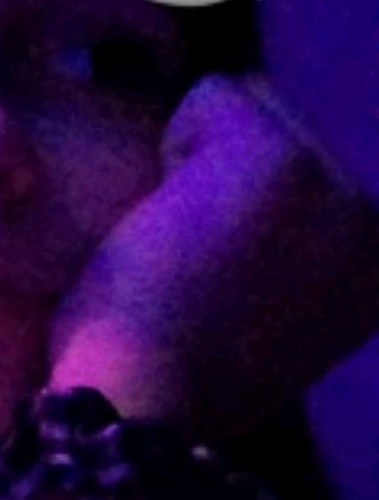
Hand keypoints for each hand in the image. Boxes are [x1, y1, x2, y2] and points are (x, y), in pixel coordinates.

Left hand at [45, 71, 378, 442]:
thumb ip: (281, 240)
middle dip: (217, 162)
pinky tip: (169, 218)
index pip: (306, 150)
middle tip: (192, 249)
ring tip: (183, 235)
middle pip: (278, 111)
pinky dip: (172, 143)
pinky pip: (211, 93)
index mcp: (375, 257)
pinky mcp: (281, 159)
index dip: (232, 185)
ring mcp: (338, 182)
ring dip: (195, 155)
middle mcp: (375, 217)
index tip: (215, 258)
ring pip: (246, 98)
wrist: (143, 406)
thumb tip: (237, 177)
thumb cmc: (173, 363)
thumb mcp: (260, 305)